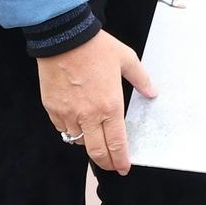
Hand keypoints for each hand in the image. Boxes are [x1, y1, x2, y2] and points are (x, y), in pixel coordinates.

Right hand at [36, 32, 158, 173]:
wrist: (63, 37)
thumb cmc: (95, 47)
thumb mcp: (126, 59)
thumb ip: (141, 79)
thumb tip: (152, 93)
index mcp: (110, 106)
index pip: (117, 144)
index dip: (121, 160)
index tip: (123, 167)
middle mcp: (89, 115)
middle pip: (97, 152)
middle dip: (106, 162)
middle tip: (111, 164)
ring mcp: (69, 114)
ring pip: (79, 142)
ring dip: (88, 144)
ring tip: (95, 140)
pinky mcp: (53, 109)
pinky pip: (63, 129)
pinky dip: (71, 131)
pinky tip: (77, 125)